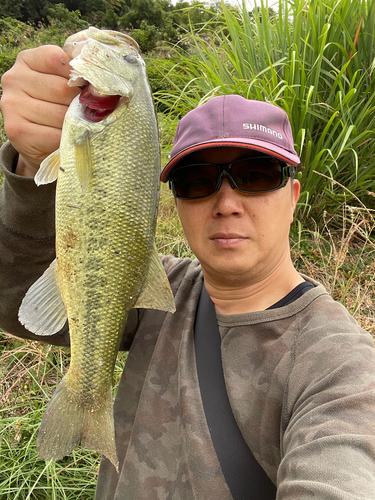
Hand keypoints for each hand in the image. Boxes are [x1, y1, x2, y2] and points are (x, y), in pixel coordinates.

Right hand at [0, 45, 80, 176]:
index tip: (86, 89)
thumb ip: (78, 72)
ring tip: (77, 127)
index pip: (58, 59)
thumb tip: (102, 69)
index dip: (79, 76)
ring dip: (76, 124)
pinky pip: (54, 135)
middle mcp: (14, 78)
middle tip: (87, 113)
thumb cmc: (58, 108)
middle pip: (62, 88)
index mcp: (27, 60)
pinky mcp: (16, 130)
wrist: (41, 145)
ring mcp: (12, 104)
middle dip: (80, 104)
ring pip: (60, 114)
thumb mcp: (65, 83)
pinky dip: (67, 139)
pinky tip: (66, 139)